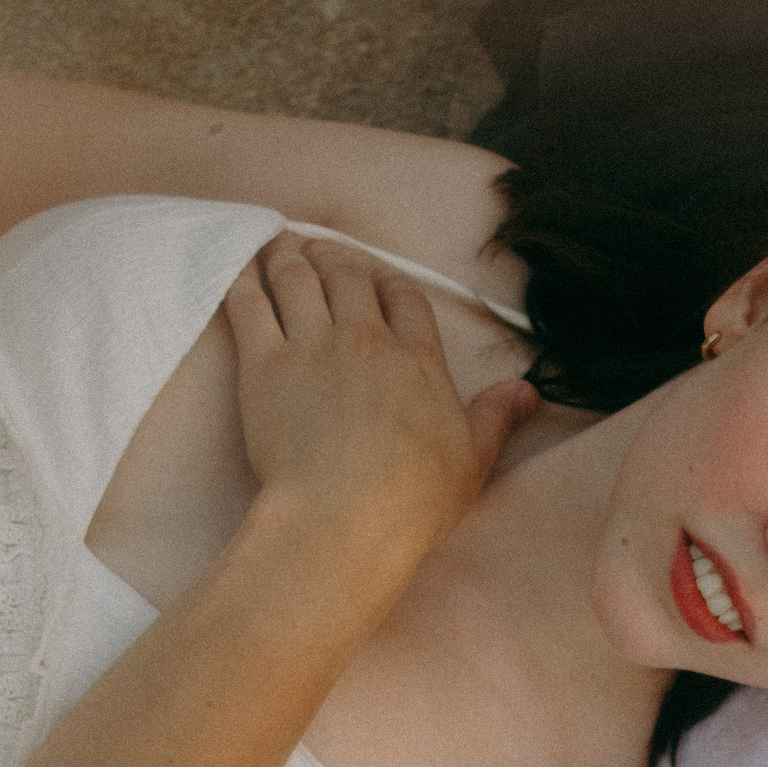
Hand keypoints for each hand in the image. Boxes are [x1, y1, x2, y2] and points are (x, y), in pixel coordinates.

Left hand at [222, 234, 535, 560]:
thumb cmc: (411, 501)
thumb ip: (496, 418)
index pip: (405, 297)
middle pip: (348, 275)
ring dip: (289, 256)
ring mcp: (312, 348)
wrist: (343, 519)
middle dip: (333, 255)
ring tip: (279, 247)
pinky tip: (240, 271)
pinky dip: (243, 281)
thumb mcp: (473, 461)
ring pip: (297, 279)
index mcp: (418, 360)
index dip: (388, 278)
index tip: (375, 274)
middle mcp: (365, 340)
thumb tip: (527, 391)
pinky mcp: (263, 367)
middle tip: (318, 249)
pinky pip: (248, 307)